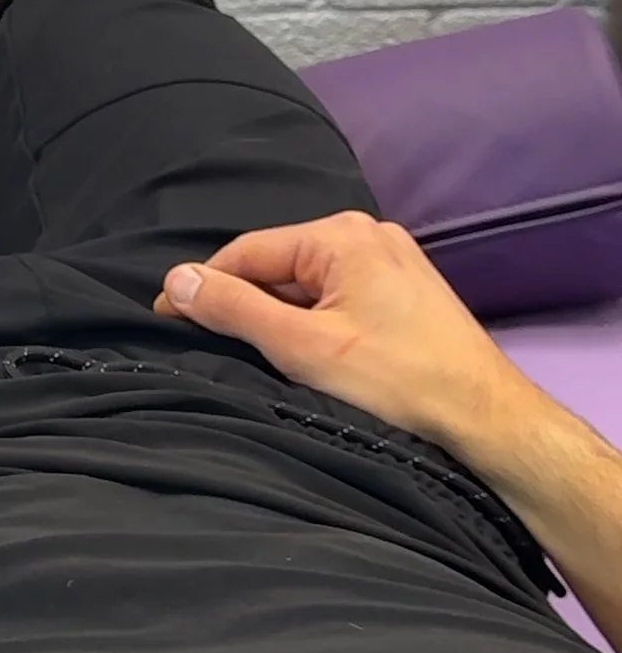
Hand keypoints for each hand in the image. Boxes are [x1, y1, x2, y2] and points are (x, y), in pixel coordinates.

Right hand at [156, 214, 525, 469]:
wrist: (485, 417)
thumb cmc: (397, 382)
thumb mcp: (302, 347)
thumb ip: (235, 310)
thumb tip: (177, 279)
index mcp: (341, 236)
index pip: (247, 252)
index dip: (204, 287)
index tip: (167, 320)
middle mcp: (368, 235)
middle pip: (279, 265)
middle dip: (243, 302)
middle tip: (209, 348)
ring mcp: (393, 262)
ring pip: (309, 284)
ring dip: (279, 316)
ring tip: (258, 358)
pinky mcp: (407, 293)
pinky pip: (339, 297)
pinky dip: (313, 322)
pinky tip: (307, 357)